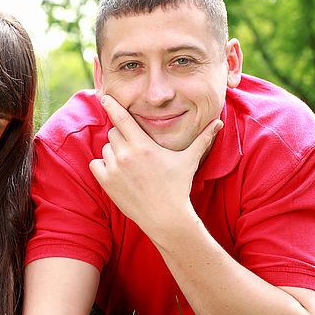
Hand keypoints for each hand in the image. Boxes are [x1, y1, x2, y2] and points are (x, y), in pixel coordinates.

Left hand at [88, 94, 221, 239]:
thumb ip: (202, 139)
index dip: (112, 105)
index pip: (122, 118)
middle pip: (114, 132)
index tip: (105, 97)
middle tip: (136, 149)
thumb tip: (219, 123)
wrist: (165, 217)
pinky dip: (103, 165)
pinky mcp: (106, 182)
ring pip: (106, 148)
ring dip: (114, 152)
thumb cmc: (178, 187)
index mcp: (144, 146)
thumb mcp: (189, 160)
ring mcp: (114, 169)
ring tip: (131, 165)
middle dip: (122, 136)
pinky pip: (95, 164)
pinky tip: (117, 172)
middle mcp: (126, 155)